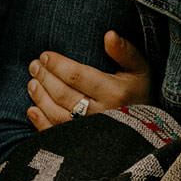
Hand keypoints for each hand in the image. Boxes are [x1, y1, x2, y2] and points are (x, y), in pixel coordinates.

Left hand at [26, 31, 149, 130]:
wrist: (148, 132)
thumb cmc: (139, 93)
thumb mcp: (140, 69)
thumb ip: (124, 51)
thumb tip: (109, 34)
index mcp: (115, 93)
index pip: (77, 76)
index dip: (57, 65)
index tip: (45, 56)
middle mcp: (102, 114)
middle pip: (63, 94)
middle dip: (45, 78)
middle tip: (34, 66)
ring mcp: (90, 133)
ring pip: (57, 114)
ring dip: (40, 97)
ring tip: (32, 83)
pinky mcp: (82, 146)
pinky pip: (57, 135)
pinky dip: (41, 123)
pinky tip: (32, 109)